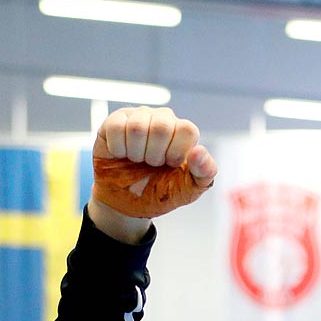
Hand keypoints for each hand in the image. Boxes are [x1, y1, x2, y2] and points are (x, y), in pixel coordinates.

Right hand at [87, 107, 216, 240]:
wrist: (126, 203)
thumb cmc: (159, 191)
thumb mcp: (188, 189)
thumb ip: (205, 172)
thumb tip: (199, 152)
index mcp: (183, 131)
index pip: (187, 129)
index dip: (176, 153)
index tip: (170, 165)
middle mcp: (163, 119)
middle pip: (161, 126)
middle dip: (154, 156)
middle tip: (151, 164)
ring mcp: (138, 117)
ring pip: (137, 127)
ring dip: (135, 154)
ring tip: (136, 160)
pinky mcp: (115, 120)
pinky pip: (117, 127)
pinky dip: (118, 149)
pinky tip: (121, 154)